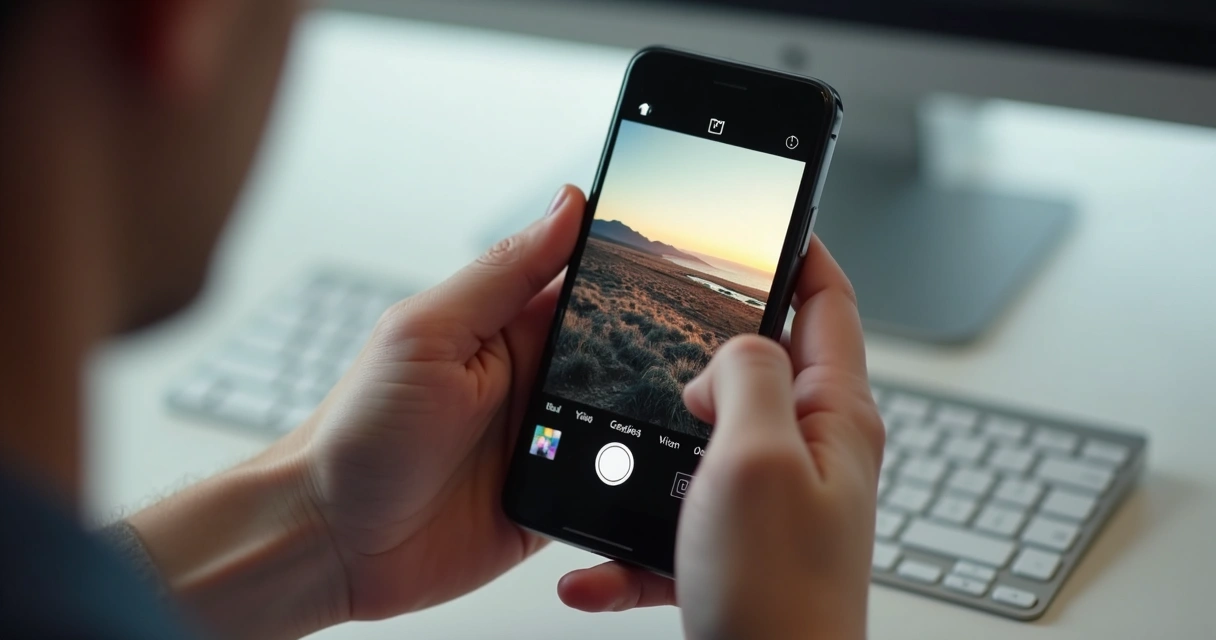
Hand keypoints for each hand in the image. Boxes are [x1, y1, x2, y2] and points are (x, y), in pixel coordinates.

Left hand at [131, 185, 661, 638]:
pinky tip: (666, 473)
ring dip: (656, 416)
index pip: (584, 283)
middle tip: (704, 348)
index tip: (679, 250)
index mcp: (507, 329)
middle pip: (622, 352)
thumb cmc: (359, 431)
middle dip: (661, 347)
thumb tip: (567, 205)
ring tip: (698, 411)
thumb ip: (501, 274)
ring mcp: (546, 442)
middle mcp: (533, 381)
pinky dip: (640, 479)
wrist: (329, 540)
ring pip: (630, 419)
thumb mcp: (427, 335)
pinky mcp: (553, 499)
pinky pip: (614, 484)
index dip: (628, 265)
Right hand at [558, 237, 883, 639]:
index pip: (828, 302)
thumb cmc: (779, 596)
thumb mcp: (758, 458)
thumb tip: (729, 349)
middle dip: (701, 344)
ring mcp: (774, 501)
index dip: (798, 247)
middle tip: (654, 325)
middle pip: (758, 365)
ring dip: (653, 448)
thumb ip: (744, 376)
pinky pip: (677, 518)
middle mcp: (811, 454)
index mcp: (834, 417)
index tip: (762, 212)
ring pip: (705, 440)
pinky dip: (632, 538)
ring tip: (616, 451)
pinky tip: (596, 565)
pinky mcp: (736, 545)